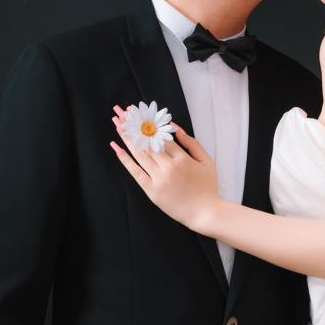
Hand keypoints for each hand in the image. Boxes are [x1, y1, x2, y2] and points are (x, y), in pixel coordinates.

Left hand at [109, 106, 219, 232]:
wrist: (205, 213)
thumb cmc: (208, 187)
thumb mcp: (207, 161)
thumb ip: (192, 143)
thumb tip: (176, 128)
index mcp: (182, 158)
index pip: (161, 136)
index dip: (148, 123)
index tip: (138, 113)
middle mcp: (168, 167)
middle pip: (147, 142)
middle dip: (133, 125)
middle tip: (121, 112)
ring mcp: (158, 179)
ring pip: (139, 154)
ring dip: (127, 137)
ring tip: (117, 123)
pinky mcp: (151, 191)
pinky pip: (135, 172)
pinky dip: (125, 159)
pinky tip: (116, 146)